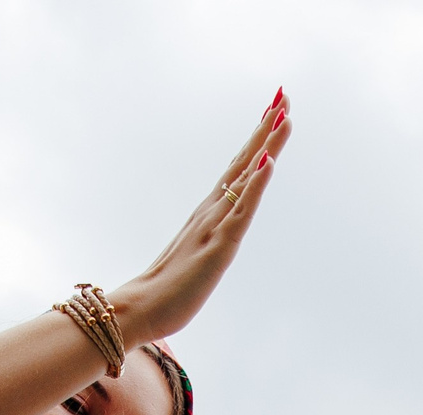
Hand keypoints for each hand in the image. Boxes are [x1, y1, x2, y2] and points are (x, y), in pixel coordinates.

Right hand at [110, 92, 292, 345]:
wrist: (138, 310)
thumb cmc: (163, 293)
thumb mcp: (194, 259)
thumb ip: (204, 243)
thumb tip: (213, 240)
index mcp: (207, 214)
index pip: (237, 170)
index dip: (256, 141)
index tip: (272, 112)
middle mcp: (211, 211)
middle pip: (243, 161)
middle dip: (265, 128)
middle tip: (284, 96)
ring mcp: (214, 226)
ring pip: (246, 177)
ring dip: (266, 145)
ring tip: (284, 115)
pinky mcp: (218, 247)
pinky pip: (242, 211)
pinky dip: (256, 185)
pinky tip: (268, 163)